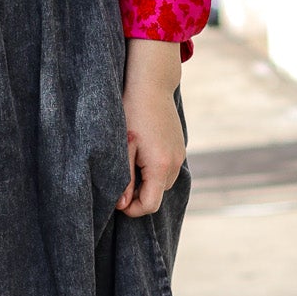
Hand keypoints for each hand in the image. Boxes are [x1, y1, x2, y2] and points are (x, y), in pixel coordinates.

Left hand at [117, 39, 184, 216]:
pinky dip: (153, 170)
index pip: (149, 205)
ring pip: (162, 184)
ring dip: (145, 182)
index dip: (131, 209)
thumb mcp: (123, 148)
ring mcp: (180, 156)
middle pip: (156, 196)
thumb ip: (124, 179)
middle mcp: (175, 164)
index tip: (116, 199)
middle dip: (137, 194)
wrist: (151, 86)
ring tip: (129, 161)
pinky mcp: (180, 149)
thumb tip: (122, 205)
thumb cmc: (132, 113)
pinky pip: (167, 170)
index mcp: (160, 166)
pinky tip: (140, 153)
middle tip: (119, 176)